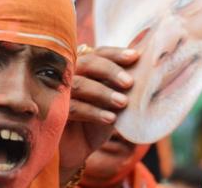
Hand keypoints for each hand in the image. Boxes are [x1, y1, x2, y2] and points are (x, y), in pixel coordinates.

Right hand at [58, 47, 138, 185]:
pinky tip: (111, 119)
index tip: (135, 57)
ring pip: (79, 84)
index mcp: (82, 67)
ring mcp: (58, 92)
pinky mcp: (53, 111)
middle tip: (129, 82)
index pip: (98, 53)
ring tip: (123, 103)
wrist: (77, 148)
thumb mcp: (112, 101)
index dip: (115, 54)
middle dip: (110, 70)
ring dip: (103, 92)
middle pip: (86, 62)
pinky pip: (73, 107)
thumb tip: (148, 68)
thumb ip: (122, 85)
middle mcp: (67, 75)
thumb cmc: (96, 120)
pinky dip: (94, 111)